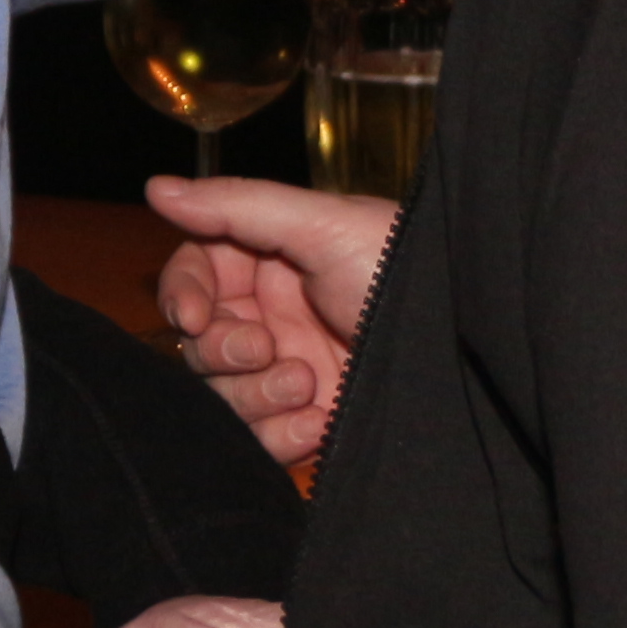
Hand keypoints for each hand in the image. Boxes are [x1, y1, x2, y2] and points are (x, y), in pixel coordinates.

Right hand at [145, 175, 399, 463]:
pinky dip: (280, 437)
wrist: (468, 348)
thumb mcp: (323, 225)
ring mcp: (289, 369)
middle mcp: (272, 314)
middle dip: (225, 351)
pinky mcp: (308, 419)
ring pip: (223, 396)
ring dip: (255, 396)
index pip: (192, 275)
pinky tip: (319, 420)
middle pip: (199, 343)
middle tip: (265, 348)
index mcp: (268, 259)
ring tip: (308, 385)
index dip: (183, 296)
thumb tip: (157, 187)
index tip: (193, 318)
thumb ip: (235, 205)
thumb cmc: (404, 269)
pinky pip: (261, 440)